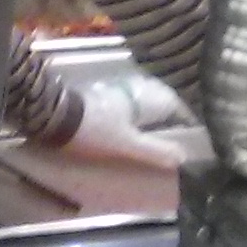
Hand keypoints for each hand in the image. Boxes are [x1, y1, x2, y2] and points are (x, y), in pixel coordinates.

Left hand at [65, 78, 188, 167]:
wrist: (54, 115)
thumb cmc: (96, 128)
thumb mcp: (128, 144)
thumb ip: (157, 151)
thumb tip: (184, 157)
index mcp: (152, 96)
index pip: (181, 111)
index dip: (188, 129)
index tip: (192, 148)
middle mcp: (142, 89)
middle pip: (166, 110)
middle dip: (171, 128)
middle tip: (174, 151)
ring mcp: (124, 91)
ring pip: (149, 110)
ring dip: (153, 127)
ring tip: (155, 149)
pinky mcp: (108, 97)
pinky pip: (133, 112)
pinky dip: (136, 125)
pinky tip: (132, 139)